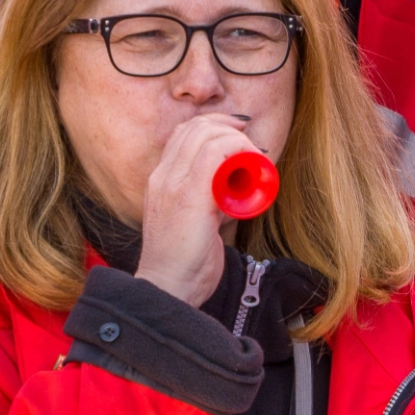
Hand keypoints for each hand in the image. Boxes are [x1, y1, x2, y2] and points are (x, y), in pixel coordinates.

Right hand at [135, 115, 257, 305]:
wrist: (168, 287)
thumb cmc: (185, 263)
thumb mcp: (195, 223)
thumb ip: (211, 203)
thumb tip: (237, 192)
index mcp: (159, 181)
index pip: (182, 134)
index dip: (213, 126)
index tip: (239, 133)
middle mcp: (162, 176)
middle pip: (194, 127)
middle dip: (229, 126)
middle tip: (252, 142)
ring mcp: (172, 183)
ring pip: (205, 135)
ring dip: (237, 141)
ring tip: (254, 159)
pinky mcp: (188, 194)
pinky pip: (215, 154)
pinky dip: (238, 152)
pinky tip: (251, 166)